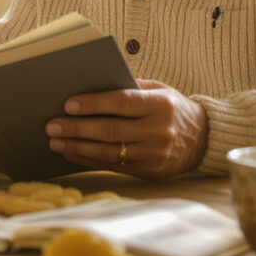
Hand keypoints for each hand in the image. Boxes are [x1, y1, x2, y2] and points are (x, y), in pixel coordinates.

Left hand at [44, 79, 208, 178]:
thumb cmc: (172, 108)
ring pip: (108, 152)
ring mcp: (154, 154)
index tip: (68, 104)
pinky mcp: (150, 171)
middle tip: (52, 125)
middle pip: (110, 130)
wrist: (203, 139)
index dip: (92, 104)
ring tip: (56, 141)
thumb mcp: (158, 90)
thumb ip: (129, 87)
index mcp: (160, 105)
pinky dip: (89, 160)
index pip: (120, 102)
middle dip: (77, 128)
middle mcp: (158, 131)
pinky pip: (113, 167)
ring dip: (77, 147)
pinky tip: (72, 153)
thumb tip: (91, 83)